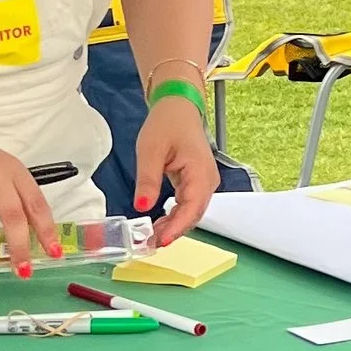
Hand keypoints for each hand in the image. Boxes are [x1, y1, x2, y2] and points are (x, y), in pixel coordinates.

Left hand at [134, 93, 219, 238]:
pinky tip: (159, 222)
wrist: (178, 107)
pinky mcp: (197, 183)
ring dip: (173, 226)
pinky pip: (188, 205)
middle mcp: (208, 180)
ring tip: (150, 236)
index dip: (177, 227)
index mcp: (200, 171)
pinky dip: (175, 216)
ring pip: (191, 212)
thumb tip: (142, 206)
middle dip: (173, 231)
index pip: (192, 207)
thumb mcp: (150, 150)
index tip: (160, 240)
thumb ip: (147, 180)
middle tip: (149, 243)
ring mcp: (204, 182)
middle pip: (193, 215)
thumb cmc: (167, 123)